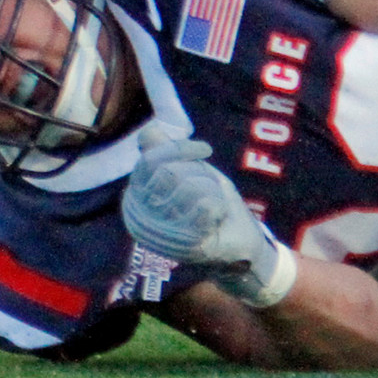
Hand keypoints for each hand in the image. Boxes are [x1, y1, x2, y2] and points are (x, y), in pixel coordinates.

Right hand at [121, 125, 295, 306]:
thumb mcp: (189, 171)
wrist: (240, 241)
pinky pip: (204, 206)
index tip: (205, 150)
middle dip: (198, 174)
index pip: (149, 160)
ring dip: (211, 192)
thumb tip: (149, 131)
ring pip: (188, 188)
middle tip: (209, 190)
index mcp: (137, 197)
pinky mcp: (184, 246)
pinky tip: (216, 219)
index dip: (179, 148)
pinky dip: (218, 206)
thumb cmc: (210, 202)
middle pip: (169, 173)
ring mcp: (161, 234)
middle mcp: (142, 218)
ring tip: (212, 207)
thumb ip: (167, 152)